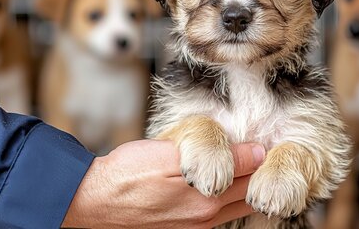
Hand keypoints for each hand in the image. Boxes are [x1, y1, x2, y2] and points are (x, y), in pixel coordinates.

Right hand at [61, 139, 265, 228]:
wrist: (92, 202)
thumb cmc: (126, 174)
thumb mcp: (169, 155)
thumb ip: (214, 155)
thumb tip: (256, 152)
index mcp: (207, 196)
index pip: (250, 173)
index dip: (261, 154)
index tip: (266, 138)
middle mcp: (206, 215)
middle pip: (246, 192)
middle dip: (256, 173)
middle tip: (262, 150)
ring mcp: (195, 226)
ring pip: (234, 205)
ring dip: (242, 186)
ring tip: (244, 166)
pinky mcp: (183, 228)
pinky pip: (216, 215)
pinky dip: (225, 199)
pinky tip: (220, 185)